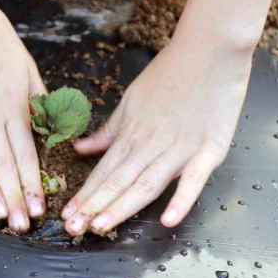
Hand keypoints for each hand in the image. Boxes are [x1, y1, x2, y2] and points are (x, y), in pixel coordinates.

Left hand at [61, 37, 251, 236]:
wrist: (209, 47)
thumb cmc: (171, 73)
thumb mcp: (131, 100)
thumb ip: (109, 130)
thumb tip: (81, 149)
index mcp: (132, 134)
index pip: (103, 171)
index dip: (84, 195)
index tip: (66, 216)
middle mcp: (151, 144)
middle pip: (118, 181)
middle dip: (94, 207)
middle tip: (73, 229)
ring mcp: (180, 148)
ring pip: (146, 184)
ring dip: (121, 207)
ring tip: (100, 226)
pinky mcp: (210, 148)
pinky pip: (194, 179)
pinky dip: (181, 200)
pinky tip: (166, 220)